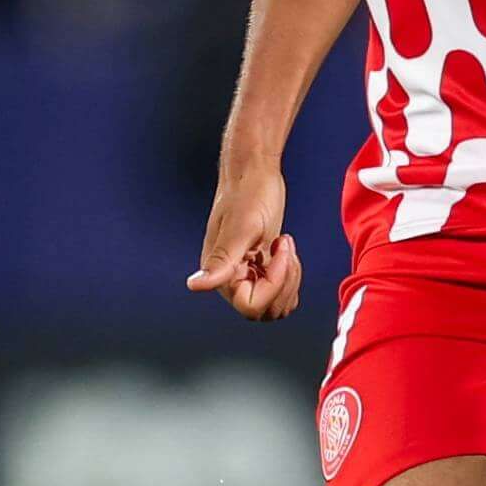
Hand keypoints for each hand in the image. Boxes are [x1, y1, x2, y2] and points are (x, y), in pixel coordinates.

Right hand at [189, 162, 305, 319]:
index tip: (277, 250)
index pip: (250, 306)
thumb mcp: (241, 229)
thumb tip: (195, 286)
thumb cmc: (248, 194)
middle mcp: (231, 279)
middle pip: (266, 310)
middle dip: (284, 280)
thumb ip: (221, 262)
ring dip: (290, 278)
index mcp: (221, 273)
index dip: (273, 284)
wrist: (255, 174)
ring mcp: (247, 275)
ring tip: (283, 247)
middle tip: (283, 246)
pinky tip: (284, 250)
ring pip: (277, 304)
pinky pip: (282, 292)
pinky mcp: (261, 269)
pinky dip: (291, 276)